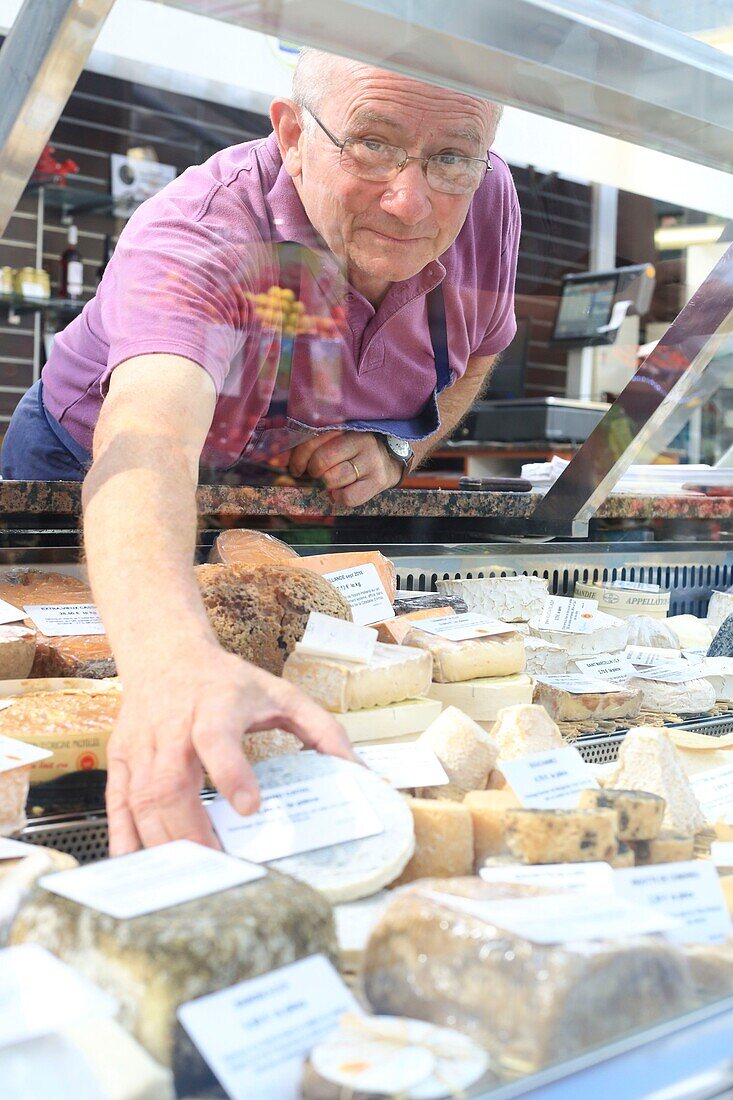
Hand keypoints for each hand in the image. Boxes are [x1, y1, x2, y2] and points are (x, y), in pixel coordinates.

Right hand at [106, 643, 356, 854]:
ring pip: (142, 798)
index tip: (250, 807)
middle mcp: (173, 726)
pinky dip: (126, 835)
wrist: (166, 654)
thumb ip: (321, 729)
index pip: (216, 738)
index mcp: (216, 706)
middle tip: (219, 864)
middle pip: (171, 782)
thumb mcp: (281, 694)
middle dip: (192, 829)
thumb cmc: (228, 681)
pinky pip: (117, 801)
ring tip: (193, 872)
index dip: (230, 772)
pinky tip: (141, 862)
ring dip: (164, 839)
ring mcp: (141, 744)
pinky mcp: (120, 757)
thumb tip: (357, 770)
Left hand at [288, 430, 401, 505]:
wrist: (394, 456)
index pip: (313, 440)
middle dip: (313, 470)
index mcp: (346, 426)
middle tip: (316, 473)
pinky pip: (348, 497)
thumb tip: (280, 458)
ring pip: (333, 479)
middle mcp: (360, 441)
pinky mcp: (378, 480)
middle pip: (321, 460)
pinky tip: (343, 491)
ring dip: (328, 483)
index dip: (298, 457)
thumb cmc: (358, 448)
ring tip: (334, 480)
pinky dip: (340, 498)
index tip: (296, 467)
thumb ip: (316, 442)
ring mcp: (371, 461)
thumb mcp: (341, 436)